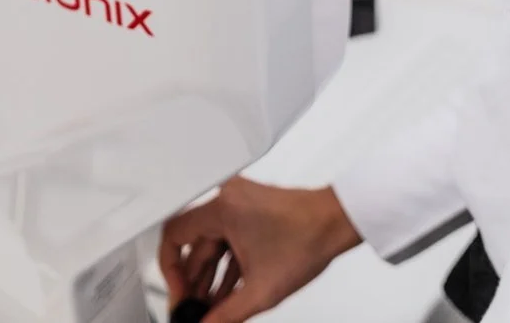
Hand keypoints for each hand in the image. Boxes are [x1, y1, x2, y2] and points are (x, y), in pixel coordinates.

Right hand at [158, 177, 362, 321]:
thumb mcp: (261, 289)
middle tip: (193, 308)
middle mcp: (227, 199)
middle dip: (193, 281)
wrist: (339, 222)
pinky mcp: (252, 210)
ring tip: (210, 306)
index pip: (173, 237)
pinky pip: (227, 239)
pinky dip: (226, 265)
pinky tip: (228, 291)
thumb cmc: (309, 238)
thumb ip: (226, 315)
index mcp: (221, 208)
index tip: (180, 296)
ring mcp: (240, 203)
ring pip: (211, 244)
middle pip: (193, 244)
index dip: (171, 273)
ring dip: (210, 276)